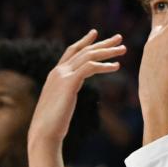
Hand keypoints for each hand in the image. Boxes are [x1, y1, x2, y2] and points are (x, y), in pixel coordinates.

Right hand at [28, 29, 124, 166]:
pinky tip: (116, 67)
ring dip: (108, 52)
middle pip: (83, 51)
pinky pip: (90, 67)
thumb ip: (67, 91)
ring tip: (124, 50)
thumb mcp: (61, 101)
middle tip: (119, 37)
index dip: (84, 41)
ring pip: (89, 56)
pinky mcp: (69, 83)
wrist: (43, 133)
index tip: (95, 33)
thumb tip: (72, 89)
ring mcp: (62, 76)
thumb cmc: (53, 123)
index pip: (71, 51)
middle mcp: (58, 71)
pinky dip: (104, 65)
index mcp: (55, 74)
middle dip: (102, 43)